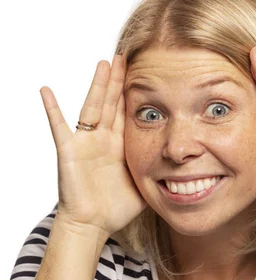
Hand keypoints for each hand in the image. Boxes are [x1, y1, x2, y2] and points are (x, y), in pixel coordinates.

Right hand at [40, 54, 147, 238]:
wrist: (93, 224)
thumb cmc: (116, 208)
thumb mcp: (145, 185)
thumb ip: (159, 172)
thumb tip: (185, 167)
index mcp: (121, 146)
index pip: (129, 113)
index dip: (135, 93)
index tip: (146, 71)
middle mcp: (103, 140)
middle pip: (112, 103)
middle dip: (119, 80)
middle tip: (126, 55)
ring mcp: (86, 144)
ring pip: (93, 108)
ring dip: (98, 86)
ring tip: (104, 63)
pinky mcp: (70, 152)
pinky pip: (59, 127)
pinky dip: (51, 109)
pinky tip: (46, 90)